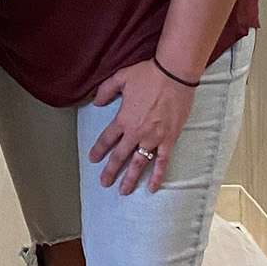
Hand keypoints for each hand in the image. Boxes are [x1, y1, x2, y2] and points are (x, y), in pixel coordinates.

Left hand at [87, 60, 196, 193]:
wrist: (174, 74)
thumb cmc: (148, 74)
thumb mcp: (121, 78)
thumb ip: (106, 90)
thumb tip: (96, 102)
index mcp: (123, 119)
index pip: (107, 139)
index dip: (98, 150)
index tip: (93, 159)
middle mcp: (136, 132)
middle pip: (120, 156)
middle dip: (110, 171)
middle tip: (104, 183)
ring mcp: (153, 138)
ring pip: (139, 163)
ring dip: (130, 178)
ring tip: (123, 191)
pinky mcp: (169, 140)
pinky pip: (162, 162)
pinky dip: (157, 176)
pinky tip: (151, 187)